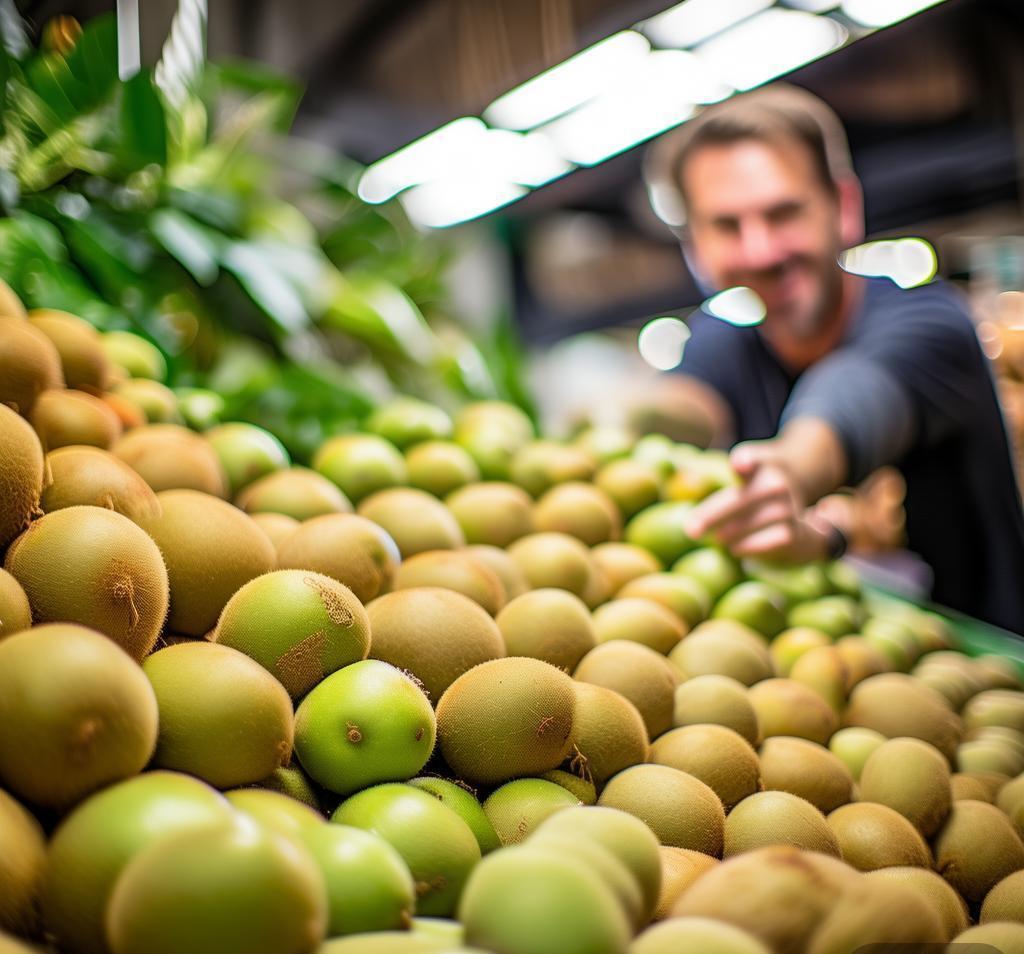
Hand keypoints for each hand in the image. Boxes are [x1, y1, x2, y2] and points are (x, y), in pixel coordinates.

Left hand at [683, 441, 831, 562]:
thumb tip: (684, 478)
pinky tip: (736, 548)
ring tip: (719, 537)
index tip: (740, 464)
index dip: (746, 461)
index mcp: (759, 465)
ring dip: (726, 535)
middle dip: (711, 516)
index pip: (750, 459)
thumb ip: (711, 477)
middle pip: (738, 500)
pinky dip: (744, 547)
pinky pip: (758, 545)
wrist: (803, 518)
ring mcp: (787, 508)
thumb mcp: (741, 478)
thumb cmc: (754, 496)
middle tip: (690, 530)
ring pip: (744, 526)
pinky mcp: (791, 533)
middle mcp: (775, 484)